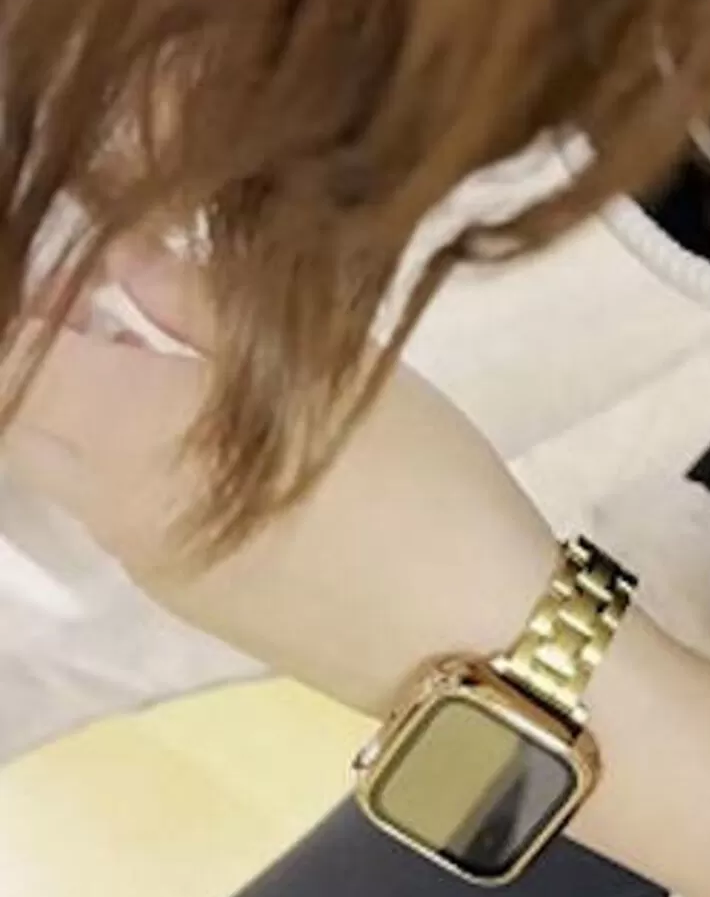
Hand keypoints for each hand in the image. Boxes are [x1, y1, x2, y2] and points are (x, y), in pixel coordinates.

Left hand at [5, 247, 709, 896]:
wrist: (475, 646)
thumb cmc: (419, 481)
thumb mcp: (324, 363)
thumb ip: (203, 301)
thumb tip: (121, 251)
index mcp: (137, 436)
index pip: (10, 360)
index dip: (22, 299)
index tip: (60, 250)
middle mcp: (111, 506)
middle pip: (15, 416)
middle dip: (36, 343)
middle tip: (102, 285)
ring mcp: (142, 559)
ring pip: (55, 463)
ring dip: (73, 395)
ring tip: (155, 339)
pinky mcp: (183, 592)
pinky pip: (108, 504)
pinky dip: (114, 446)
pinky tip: (200, 418)